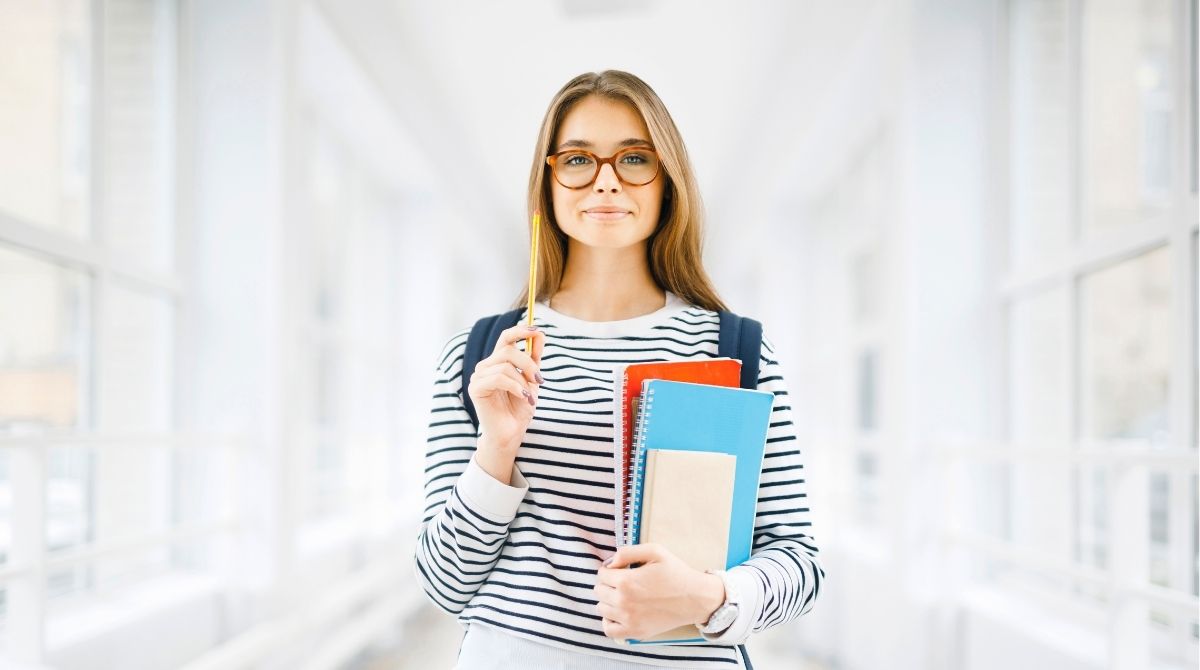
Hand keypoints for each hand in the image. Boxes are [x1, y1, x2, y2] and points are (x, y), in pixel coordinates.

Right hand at [466, 324, 544, 477]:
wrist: (511, 433)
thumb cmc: (520, 408)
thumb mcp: (531, 381)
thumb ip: (534, 358)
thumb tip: (540, 334)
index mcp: (499, 362)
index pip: (506, 338)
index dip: (520, 330)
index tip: (537, 331)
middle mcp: (486, 366)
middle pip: (508, 349)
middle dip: (528, 363)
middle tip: (540, 380)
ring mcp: (478, 376)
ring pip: (504, 365)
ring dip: (522, 380)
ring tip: (530, 395)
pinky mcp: (475, 388)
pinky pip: (498, 378)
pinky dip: (515, 386)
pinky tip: (523, 397)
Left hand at [594, 543, 724, 640]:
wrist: (695, 598)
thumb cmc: (676, 573)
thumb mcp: (655, 551)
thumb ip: (627, 552)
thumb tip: (610, 563)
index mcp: (626, 581)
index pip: (602, 574)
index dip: (610, 569)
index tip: (621, 569)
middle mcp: (624, 602)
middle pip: (599, 591)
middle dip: (608, 583)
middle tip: (623, 581)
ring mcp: (629, 620)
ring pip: (601, 608)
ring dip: (608, 600)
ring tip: (623, 596)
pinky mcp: (635, 632)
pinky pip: (609, 630)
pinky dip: (609, 621)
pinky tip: (618, 613)